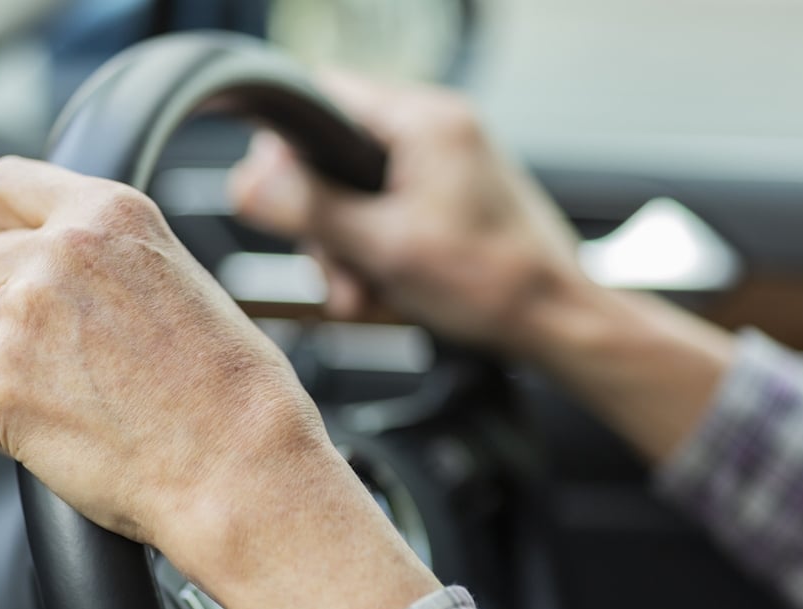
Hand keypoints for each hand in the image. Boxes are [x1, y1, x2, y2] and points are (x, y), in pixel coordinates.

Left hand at [0, 156, 438, 608]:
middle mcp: (61, 250)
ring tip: (63, 404)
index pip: (2, 185)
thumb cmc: (230, 393)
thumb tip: (48, 271)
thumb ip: (107, 259)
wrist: (240, 465)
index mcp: (110, 213)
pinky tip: (46, 434)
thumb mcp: (179, 280)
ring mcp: (23, 313)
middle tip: (33, 353)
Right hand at [230, 72, 582, 354]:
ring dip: (347, 248)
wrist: (555, 319)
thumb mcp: (385, 247)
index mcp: (424, 120)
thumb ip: (311, 210)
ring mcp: (442, 162)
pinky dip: (375, 252)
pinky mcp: (447, 195)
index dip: (287, 145)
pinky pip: (385, 212)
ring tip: (363, 294)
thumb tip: (246, 182)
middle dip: (323, 222)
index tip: (274, 193)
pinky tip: (381, 291)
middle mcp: (435, 129)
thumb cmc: (495, 282)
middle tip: (334, 269)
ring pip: (356, 192)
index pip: (323, 95)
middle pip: (334, 154)